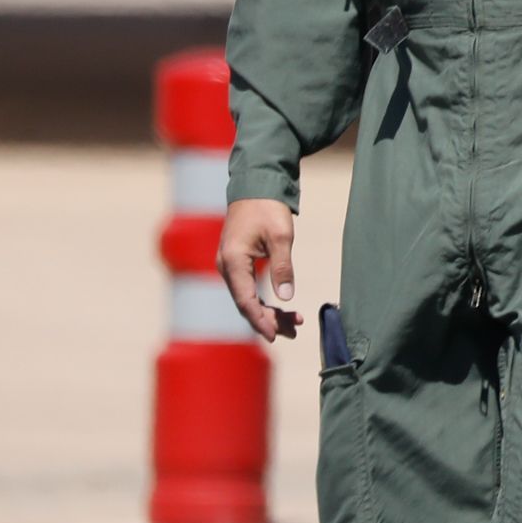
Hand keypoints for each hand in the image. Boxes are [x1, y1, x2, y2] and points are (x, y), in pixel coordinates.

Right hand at [219, 199, 300, 340]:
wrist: (255, 186)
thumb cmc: (268, 208)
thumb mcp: (282, 236)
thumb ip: (283, 267)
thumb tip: (286, 297)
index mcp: (234, 260)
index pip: (245, 300)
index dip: (260, 320)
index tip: (274, 335)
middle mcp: (226, 266)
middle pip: (245, 304)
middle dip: (269, 320)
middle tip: (294, 331)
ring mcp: (230, 266)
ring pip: (247, 299)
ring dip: (269, 312)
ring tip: (295, 323)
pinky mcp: (237, 264)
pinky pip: (248, 289)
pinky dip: (264, 300)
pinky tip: (283, 308)